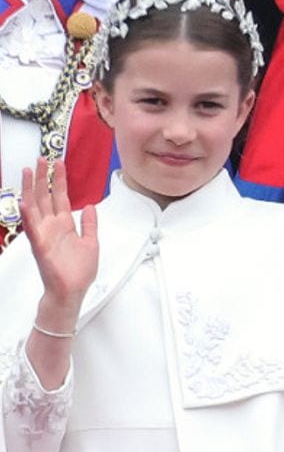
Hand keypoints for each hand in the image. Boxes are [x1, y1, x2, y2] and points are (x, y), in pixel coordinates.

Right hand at [21, 158, 97, 313]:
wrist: (72, 292)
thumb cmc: (79, 271)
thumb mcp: (91, 242)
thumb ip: (90, 224)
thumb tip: (91, 206)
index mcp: (65, 225)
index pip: (60, 197)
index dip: (59, 180)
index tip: (58, 163)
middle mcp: (52, 227)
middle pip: (45, 197)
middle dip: (42, 177)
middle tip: (41, 159)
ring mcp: (44, 235)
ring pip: (35, 207)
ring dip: (30, 189)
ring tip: (27, 172)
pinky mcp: (40, 246)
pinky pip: (32, 228)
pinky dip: (28, 215)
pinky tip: (24, 202)